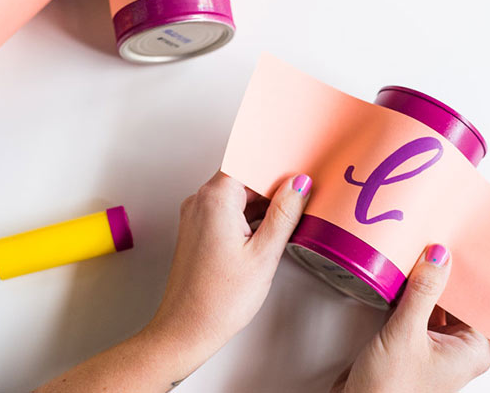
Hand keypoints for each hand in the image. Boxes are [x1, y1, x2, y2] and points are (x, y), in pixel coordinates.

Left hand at [36, 171, 311, 391]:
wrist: (186, 329)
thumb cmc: (219, 299)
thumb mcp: (264, 254)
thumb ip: (284, 213)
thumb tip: (299, 183)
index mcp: (215, 198)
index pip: (248, 160)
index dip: (276, 161)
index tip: (299, 163)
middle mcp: (201, 201)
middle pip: (243, 176)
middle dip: (273, 183)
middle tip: (303, 192)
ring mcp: (197, 215)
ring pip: (236, 194)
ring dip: (262, 201)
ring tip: (291, 214)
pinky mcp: (198, 230)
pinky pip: (227, 210)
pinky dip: (249, 215)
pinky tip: (269, 229)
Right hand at [331, 245, 489, 392]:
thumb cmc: (388, 388)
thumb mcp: (406, 334)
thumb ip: (423, 293)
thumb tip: (438, 257)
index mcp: (472, 350)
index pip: (480, 302)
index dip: (469, 275)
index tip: (455, 247)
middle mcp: (456, 347)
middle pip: (458, 300)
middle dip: (445, 275)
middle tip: (433, 244)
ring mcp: (433, 344)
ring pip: (436, 303)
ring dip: (426, 283)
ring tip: (417, 254)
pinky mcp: (410, 341)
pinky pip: (417, 309)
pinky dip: (410, 293)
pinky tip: (401, 277)